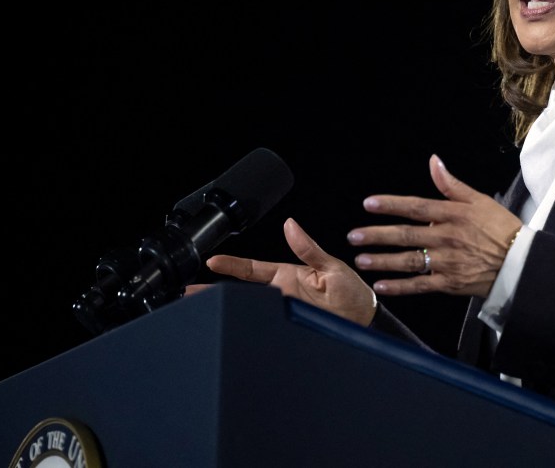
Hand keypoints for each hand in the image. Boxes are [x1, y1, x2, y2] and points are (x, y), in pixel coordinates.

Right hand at [184, 217, 377, 325]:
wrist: (365, 322)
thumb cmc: (352, 293)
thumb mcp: (331, 268)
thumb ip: (309, 249)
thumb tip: (291, 225)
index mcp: (288, 276)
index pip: (252, 269)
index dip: (231, 265)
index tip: (210, 262)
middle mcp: (281, 294)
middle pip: (241, 293)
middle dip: (214, 292)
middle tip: (189, 292)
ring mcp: (282, 312)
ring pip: (247, 312)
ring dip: (225, 311)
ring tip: (200, 312)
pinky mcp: (286, 328)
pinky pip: (261, 328)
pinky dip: (244, 328)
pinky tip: (230, 330)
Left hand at [347, 154, 521, 297]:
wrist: (520, 261)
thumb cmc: (500, 228)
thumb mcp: (479, 199)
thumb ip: (451, 184)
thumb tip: (434, 161)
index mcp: (453, 214)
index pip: (415, 207)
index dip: (390, 205)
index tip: (368, 204)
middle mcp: (446, 237)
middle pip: (405, 235)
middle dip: (377, 236)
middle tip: (353, 237)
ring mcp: (447, 262)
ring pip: (409, 261)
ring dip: (383, 261)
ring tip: (361, 260)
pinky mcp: (450, 283)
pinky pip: (420, 285)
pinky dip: (400, 287)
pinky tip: (380, 286)